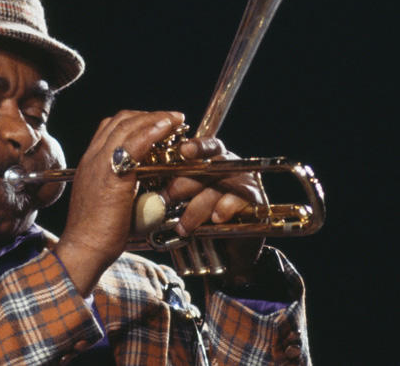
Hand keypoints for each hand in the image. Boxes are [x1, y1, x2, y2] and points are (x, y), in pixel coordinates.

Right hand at [53, 110, 184, 295]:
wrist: (83, 248)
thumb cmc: (96, 232)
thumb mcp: (107, 200)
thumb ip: (122, 185)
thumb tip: (145, 183)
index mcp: (91, 162)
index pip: (111, 127)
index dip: (136, 120)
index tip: (157, 123)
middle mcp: (93, 158)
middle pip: (120, 121)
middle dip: (149, 115)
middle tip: (172, 118)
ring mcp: (100, 164)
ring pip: (127, 126)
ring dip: (155, 118)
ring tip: (175, 119)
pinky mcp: (112, 176)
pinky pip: (133, 145)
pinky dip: (151, 131)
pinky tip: (166, 127)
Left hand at [167, 137, 267, 283]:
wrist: (225, 254)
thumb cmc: (199, 222)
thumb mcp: (180, 203)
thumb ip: (168, 190)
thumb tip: (143, 188)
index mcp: (212, 160)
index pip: (205, 146)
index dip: (196, 147)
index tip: (182, 151)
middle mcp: (231, 166)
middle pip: (210, 166)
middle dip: (184, 183)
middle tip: (167, 198)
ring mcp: (245, 182)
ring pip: (220, 186)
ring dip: (198, 206)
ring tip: (183, 226)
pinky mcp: (255, 202)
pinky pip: (239, 200)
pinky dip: (224, 209)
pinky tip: (215, 219)